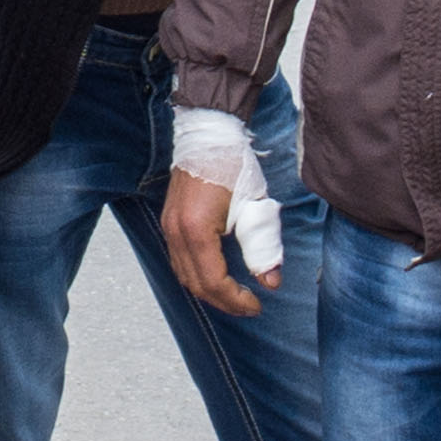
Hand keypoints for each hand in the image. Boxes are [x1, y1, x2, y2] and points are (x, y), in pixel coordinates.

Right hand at [160, 169, 266, 315]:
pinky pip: (179, 261)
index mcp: (196, 229)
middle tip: (249, 306)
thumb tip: (271, 281)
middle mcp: (176, 231)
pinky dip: (198, 275)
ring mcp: (168, 227)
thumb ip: (262, 247)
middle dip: (223, 301)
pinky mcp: (169, 222)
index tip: (256, 305)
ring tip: (235, 295)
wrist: (209, 135)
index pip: (213, 281)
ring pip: (184, 275)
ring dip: (209, 291)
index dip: (235, 300)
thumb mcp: (255, 208)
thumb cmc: (231, 166)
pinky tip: (217, 275)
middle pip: (195, 284)